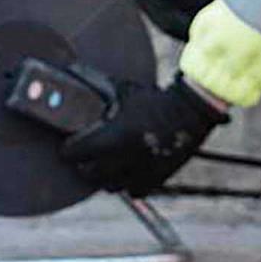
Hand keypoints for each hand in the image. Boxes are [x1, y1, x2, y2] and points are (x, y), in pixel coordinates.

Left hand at [61, 76, 225, 196]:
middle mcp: (125, 156)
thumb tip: (73, 70)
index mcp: (114, 135)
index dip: (69, 150)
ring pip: (110, 186)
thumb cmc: (156, 99)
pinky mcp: (157, 178)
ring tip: (105, 167)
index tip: (67, 148)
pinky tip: (128, 174)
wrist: (192, 110)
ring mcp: (142, 170)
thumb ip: (99, 86)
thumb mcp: (126, 91)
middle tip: (85, 158)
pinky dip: (128, 186)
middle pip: (90, 173)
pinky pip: (134, 192)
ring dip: (104, 178)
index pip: (76, 152)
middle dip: (84, 166)